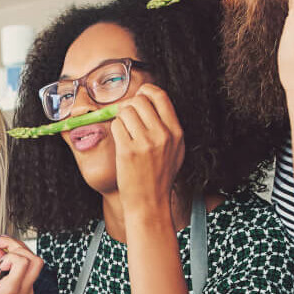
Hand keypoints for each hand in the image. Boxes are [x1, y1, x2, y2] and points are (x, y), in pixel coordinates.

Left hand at [0, 236, 43, 293]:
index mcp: (23, 289)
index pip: (29, 261)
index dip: (15, 247)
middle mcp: (26, 290)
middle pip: (35, 258)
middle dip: (16, 243)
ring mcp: (22, 291)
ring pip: (34, 259)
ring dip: (16, 250)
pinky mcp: (12, 289)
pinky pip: (23, 264)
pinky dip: (11, 257)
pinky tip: (0, 265)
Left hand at [109, 84, 184, 213]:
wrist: (150, 202)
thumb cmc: (160, 176)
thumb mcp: (175, 149)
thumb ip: (166, 125)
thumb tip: (147, 100)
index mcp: (176, 132)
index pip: (160, 95)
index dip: (146, 91)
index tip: (139, 97)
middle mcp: (163, 134)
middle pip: (140, 100)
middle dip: (130, 105)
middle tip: (127, 117)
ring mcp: (145, 143)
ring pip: (125, 110)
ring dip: (121, 118)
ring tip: (126, 132)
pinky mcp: (128, 150)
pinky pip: (116, 125)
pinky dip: (116, 130)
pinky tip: (121, 142)